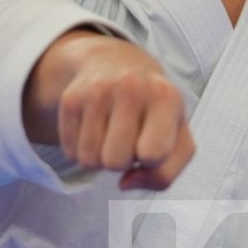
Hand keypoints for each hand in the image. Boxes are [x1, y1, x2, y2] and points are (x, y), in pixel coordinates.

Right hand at [24, 30, 195, 190]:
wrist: (115, 64)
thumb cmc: (153, 111)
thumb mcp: (177, 138)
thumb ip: (165, 174)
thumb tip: (125, 183)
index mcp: (166, 97)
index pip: (154, 154)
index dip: (150, 162)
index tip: (151, 147)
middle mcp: (131, 87)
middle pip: (116, 162)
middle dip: (123, 161)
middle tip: (129, 139)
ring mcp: (97, 91)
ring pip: (90, 160)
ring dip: (101, 158)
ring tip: (112, 134)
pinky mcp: (70, 99)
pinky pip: (70, 152)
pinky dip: (82, 150)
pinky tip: (94, 128)